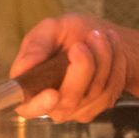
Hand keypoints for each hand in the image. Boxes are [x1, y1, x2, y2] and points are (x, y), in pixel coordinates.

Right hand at [11, 14, 127, 122]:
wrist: (102, 38)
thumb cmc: (70, 33)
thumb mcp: (50, 28)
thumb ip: (36, 46)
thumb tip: (23, 67)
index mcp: (30, 85)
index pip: (27, 108)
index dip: (38, 105)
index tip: (53, 93)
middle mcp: (51, 103)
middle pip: (68, 99)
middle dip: (84, 66)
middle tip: (90, 37)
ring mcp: (75, 109)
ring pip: (93, 93)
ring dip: (103, 59)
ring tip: (101, 36)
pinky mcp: (97, 106)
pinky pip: (110, 91)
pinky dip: (115, 65)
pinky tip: (112, 48)